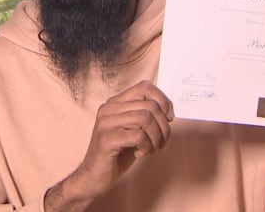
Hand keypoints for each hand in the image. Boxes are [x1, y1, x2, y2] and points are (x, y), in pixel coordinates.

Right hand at [44, 80, 173, 210]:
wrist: (94, 177)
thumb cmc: (118, 153)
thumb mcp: (134, 130)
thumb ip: (146, 117)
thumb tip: (169, 112)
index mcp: (115, 103)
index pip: (145, 86)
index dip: (163, 100)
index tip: (169, 118)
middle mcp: (108, 108)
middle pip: (150, 105)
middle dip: (164, 126)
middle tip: (163, 143)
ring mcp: (105, 123)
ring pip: (145, 118)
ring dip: (156, 137)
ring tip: (152, 149)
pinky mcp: (106, 139)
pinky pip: (138, 135)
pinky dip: (146, 146)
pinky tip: (140, 153)